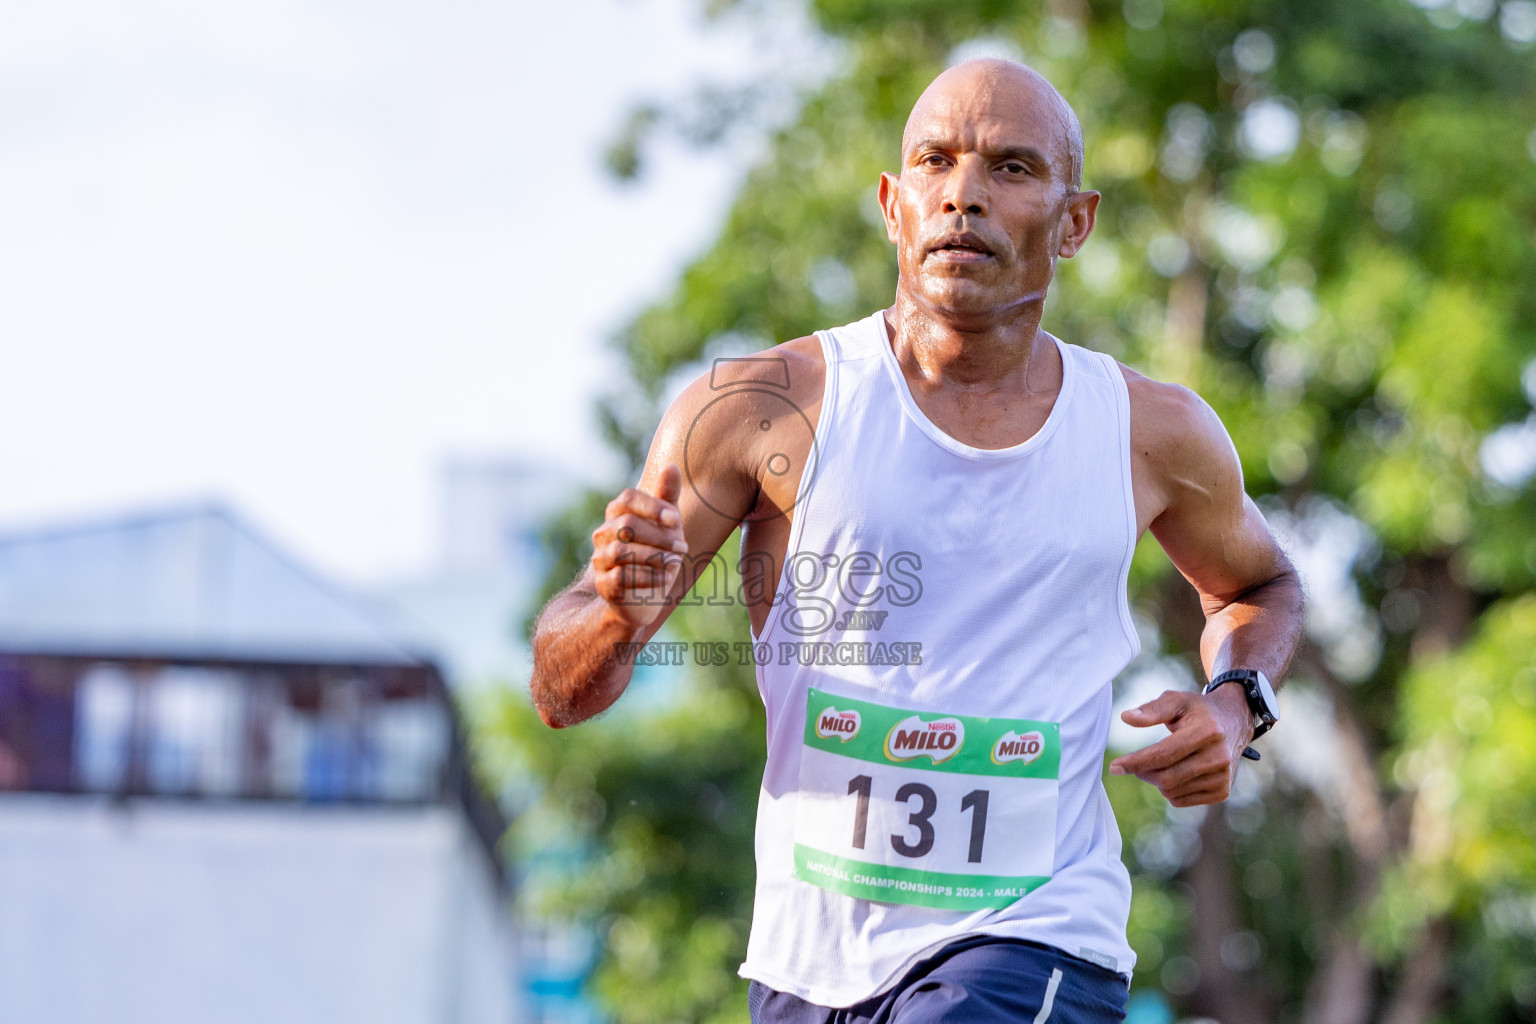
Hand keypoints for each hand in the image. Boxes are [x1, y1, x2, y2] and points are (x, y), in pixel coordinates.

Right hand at [590, 463, 688, 629]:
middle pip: (627, 526)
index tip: (676, 519)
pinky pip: (622, 577)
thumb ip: (667, 497)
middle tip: (683, 547)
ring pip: (622, 552)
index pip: (625, 499)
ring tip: (676, 563)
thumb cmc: (657, 554)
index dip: (651, 506)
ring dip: (656, 557)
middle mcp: (602, 535)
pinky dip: (649, 577)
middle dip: (659, 536)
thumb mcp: (667, 526)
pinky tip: (667, 578)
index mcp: (616, 516)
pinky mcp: (604, 586)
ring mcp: (600, 561)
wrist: (641, 599)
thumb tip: (671, 464)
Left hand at [1107, 687, 1253, 806]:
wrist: (1234, 723)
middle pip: (1166, 777)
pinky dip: (1169, 790)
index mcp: (1207, 732)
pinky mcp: (1222, 791)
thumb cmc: (1198, 711)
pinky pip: (1182, 800)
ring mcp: (1222, 777)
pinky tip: (1174, 773)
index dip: (1136, 762)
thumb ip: (1151, 709)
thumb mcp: (1177, 701)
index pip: (1163, 754)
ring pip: (1172, 791)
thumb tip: (1126, 717)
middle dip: (1142, 772)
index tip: (1114, 767)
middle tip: (1133, 764)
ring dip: (1156, 780)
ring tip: (1159, 763)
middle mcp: (1218, 757)